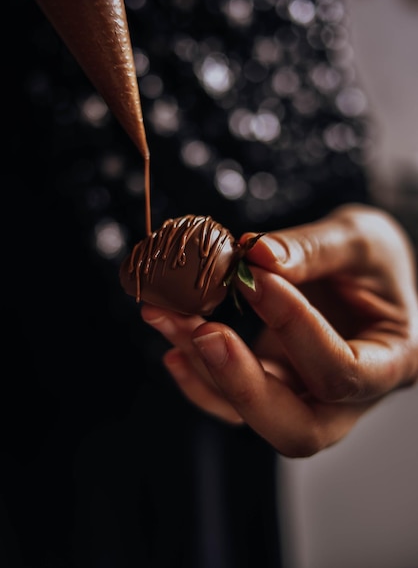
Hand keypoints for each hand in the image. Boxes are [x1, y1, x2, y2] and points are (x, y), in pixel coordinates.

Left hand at [141, 204, 417, 456]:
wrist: (363, 273)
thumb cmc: (374, 259)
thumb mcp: (360, 239)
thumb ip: (314, 248)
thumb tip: (255, 254)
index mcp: (393, 362)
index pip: (341, 371)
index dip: (294, 328)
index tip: (255, 278)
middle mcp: (351, 396)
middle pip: (299, 429)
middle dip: (243, 384)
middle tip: (204, 331)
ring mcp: (309, 396)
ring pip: (256, 414)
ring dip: (206, 368)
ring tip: (167, 316)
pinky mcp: (277, 385)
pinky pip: (234, 403)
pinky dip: (201, 378)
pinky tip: (175, 345)